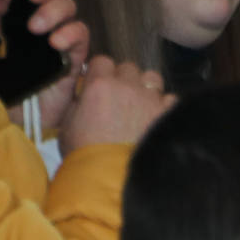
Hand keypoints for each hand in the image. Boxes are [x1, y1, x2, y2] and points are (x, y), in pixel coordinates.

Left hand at [21, 0, 89, 129]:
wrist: (7, 117)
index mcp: (14, 13)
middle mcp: (38, 21)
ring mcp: (57, 37)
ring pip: (69, 7)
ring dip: (56, 10)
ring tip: (37, 28)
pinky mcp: (71, 57)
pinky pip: (81, 35)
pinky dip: (72, 33)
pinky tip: (57, 42)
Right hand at [59, 56, 174, 153]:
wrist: (110, 178)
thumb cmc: (85, 153)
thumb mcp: (68, 123)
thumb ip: (78, 101)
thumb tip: (83, 93)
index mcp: (99, 84)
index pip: (102, 61)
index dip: (100, 72)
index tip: (99, 84)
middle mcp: (126, 87)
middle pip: (129, 68)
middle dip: (124, 79)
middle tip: (119, 98)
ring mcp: (150, 100)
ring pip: (152, 79)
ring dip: (146, 88)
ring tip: (141, 105)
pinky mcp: (167, 116)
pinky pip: (170, 99)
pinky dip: (164, 106)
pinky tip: (156, 118)